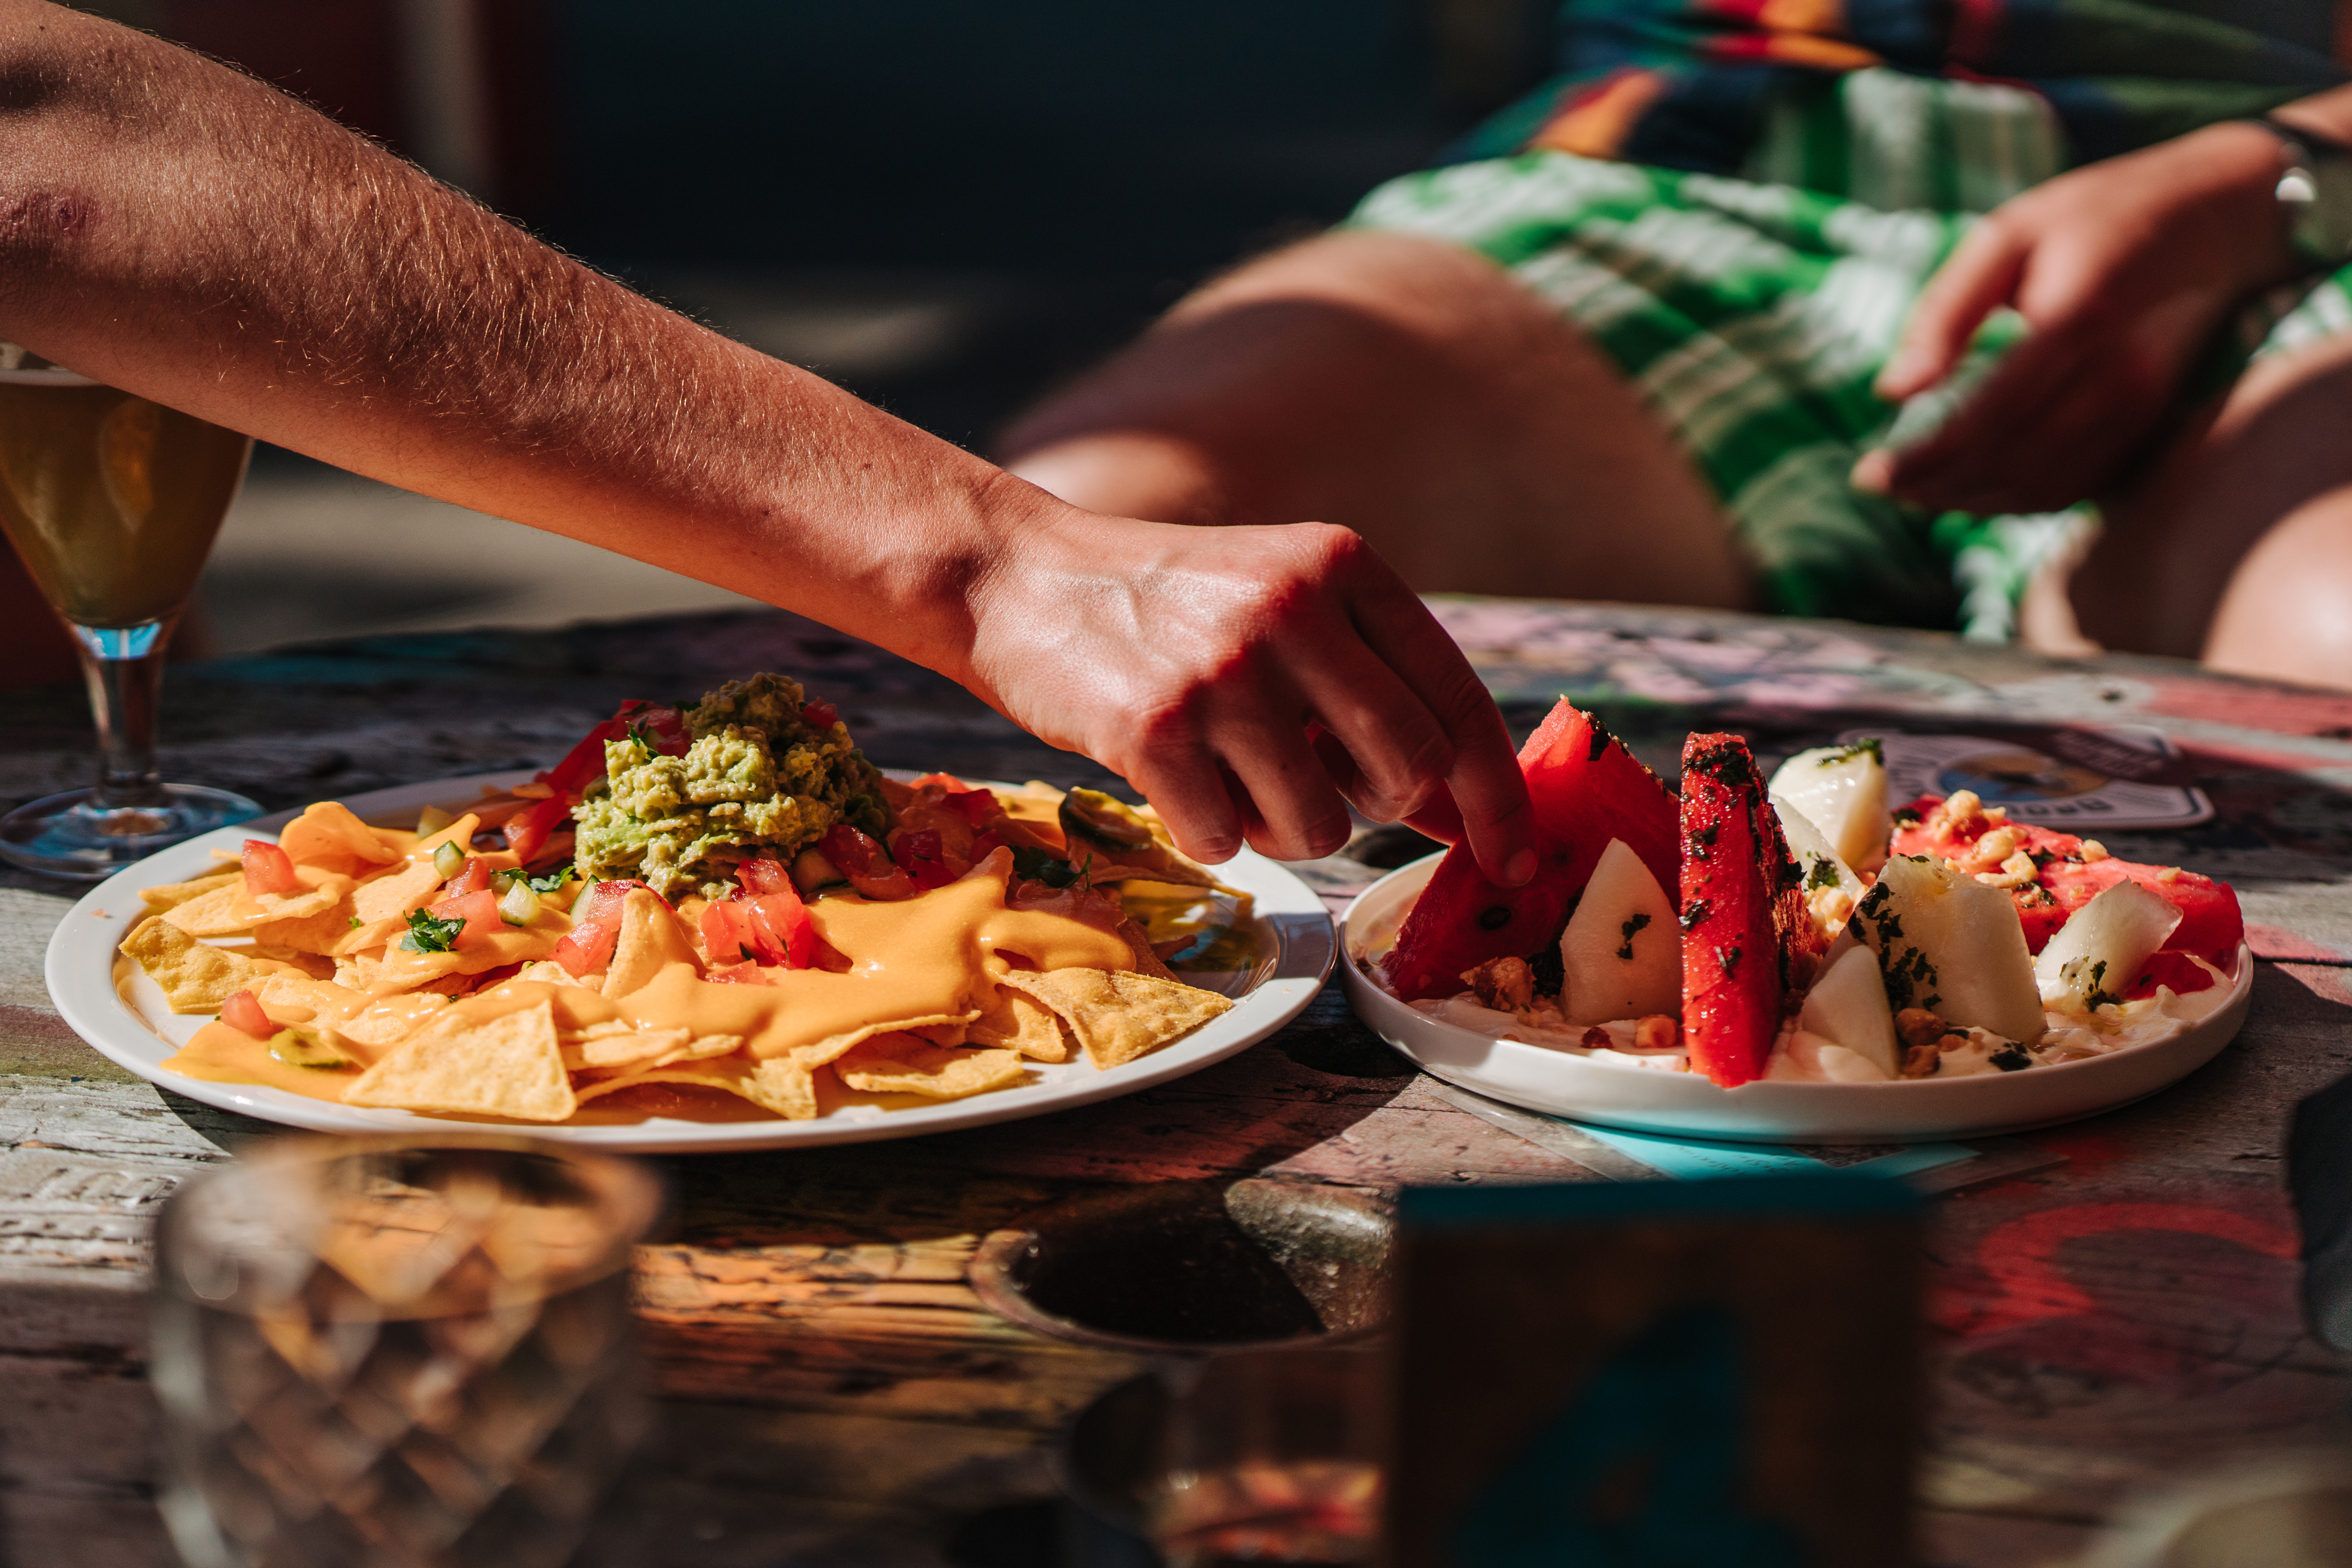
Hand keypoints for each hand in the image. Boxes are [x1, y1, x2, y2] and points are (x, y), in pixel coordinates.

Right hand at [960, 500, 1535, 883]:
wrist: (1019, 577)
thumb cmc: (1169, 607)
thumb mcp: (1287, 611)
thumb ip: (1375, 698)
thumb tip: (1464, 813)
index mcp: (1343, 567)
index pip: (1460, 701)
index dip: (1499, 798)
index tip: (1514, 863)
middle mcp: (1293, 608)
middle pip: (1407, 770)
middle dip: (1377, 805)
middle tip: (1319, 782)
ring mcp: (1222, 670)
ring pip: (1321, 823)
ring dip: (1283, 826)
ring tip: (1228, 770)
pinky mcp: (1153, 729)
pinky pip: (1225, 841)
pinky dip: (1207, 832)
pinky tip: (1173, 776)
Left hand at [1854, 122, 2300, 514]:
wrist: (2220, 218)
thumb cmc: (2098, 215)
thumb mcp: (2008, 235)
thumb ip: (1946, 313)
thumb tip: (1891, 391)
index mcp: (2077, 317)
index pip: (1988, 416)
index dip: (1924, 460)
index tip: (1868, 475)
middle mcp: (2119, 374)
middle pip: (2012, 463)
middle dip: (1936, 488)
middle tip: (1878, 485)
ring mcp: (2141, 406)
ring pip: (2042, 487)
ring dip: (1969, 502)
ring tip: (1913, 492)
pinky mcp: (2149, 425)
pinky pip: (2074, 486)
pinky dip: (2014, 499)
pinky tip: (1970, 488)